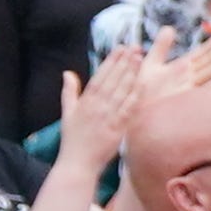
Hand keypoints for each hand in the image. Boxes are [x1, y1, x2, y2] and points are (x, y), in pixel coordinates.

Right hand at [65, 44, 163, 164]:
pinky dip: (135, 96)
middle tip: (135, 47)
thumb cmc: (72, 139)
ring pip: (121, 91)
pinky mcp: (117, 129)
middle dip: (124, 62)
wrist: (77, 164)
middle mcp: (96, 107)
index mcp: (85, 102)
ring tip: (140, 58)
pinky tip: (143, 84)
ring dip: (131, 74)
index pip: (100, 76)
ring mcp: (107, 117)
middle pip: (113, 80)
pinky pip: (128, 109)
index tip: (120, 48)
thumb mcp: (67, 113)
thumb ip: (69, 92)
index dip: (111, 61)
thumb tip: (67, 73)